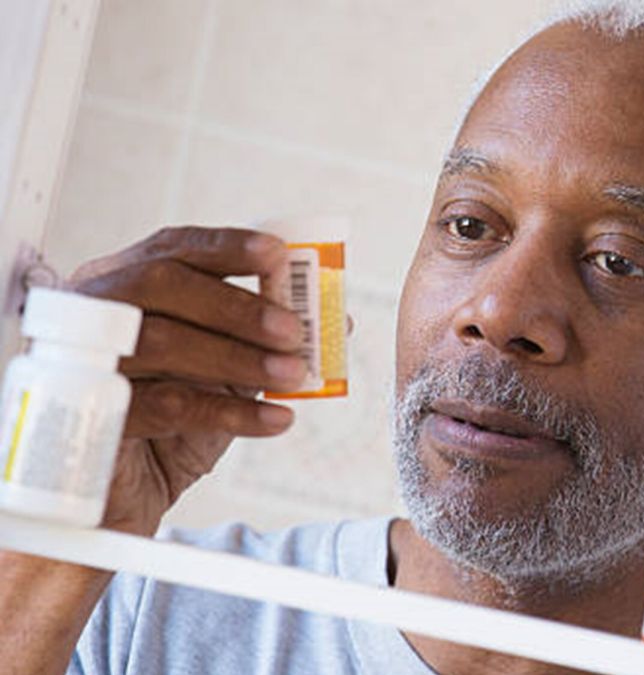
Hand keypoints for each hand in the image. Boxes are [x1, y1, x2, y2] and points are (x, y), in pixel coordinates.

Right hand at [67, 226, 307, 534]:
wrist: (133, 494)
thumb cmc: (175, 418)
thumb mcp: (228, 371)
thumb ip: (267, 339)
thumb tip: (336, 319)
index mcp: (122, 285)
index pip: (171, 249)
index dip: (225, 246)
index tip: (277, 254)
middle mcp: (92, 314)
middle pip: (159, 283)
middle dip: (236, 305)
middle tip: (294, 332)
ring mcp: (83, 361)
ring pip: (161, 341)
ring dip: (240, 357)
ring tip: (293, 376)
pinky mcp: (94, 416)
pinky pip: (168, 405)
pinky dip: (232, 411)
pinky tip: (276, 419)